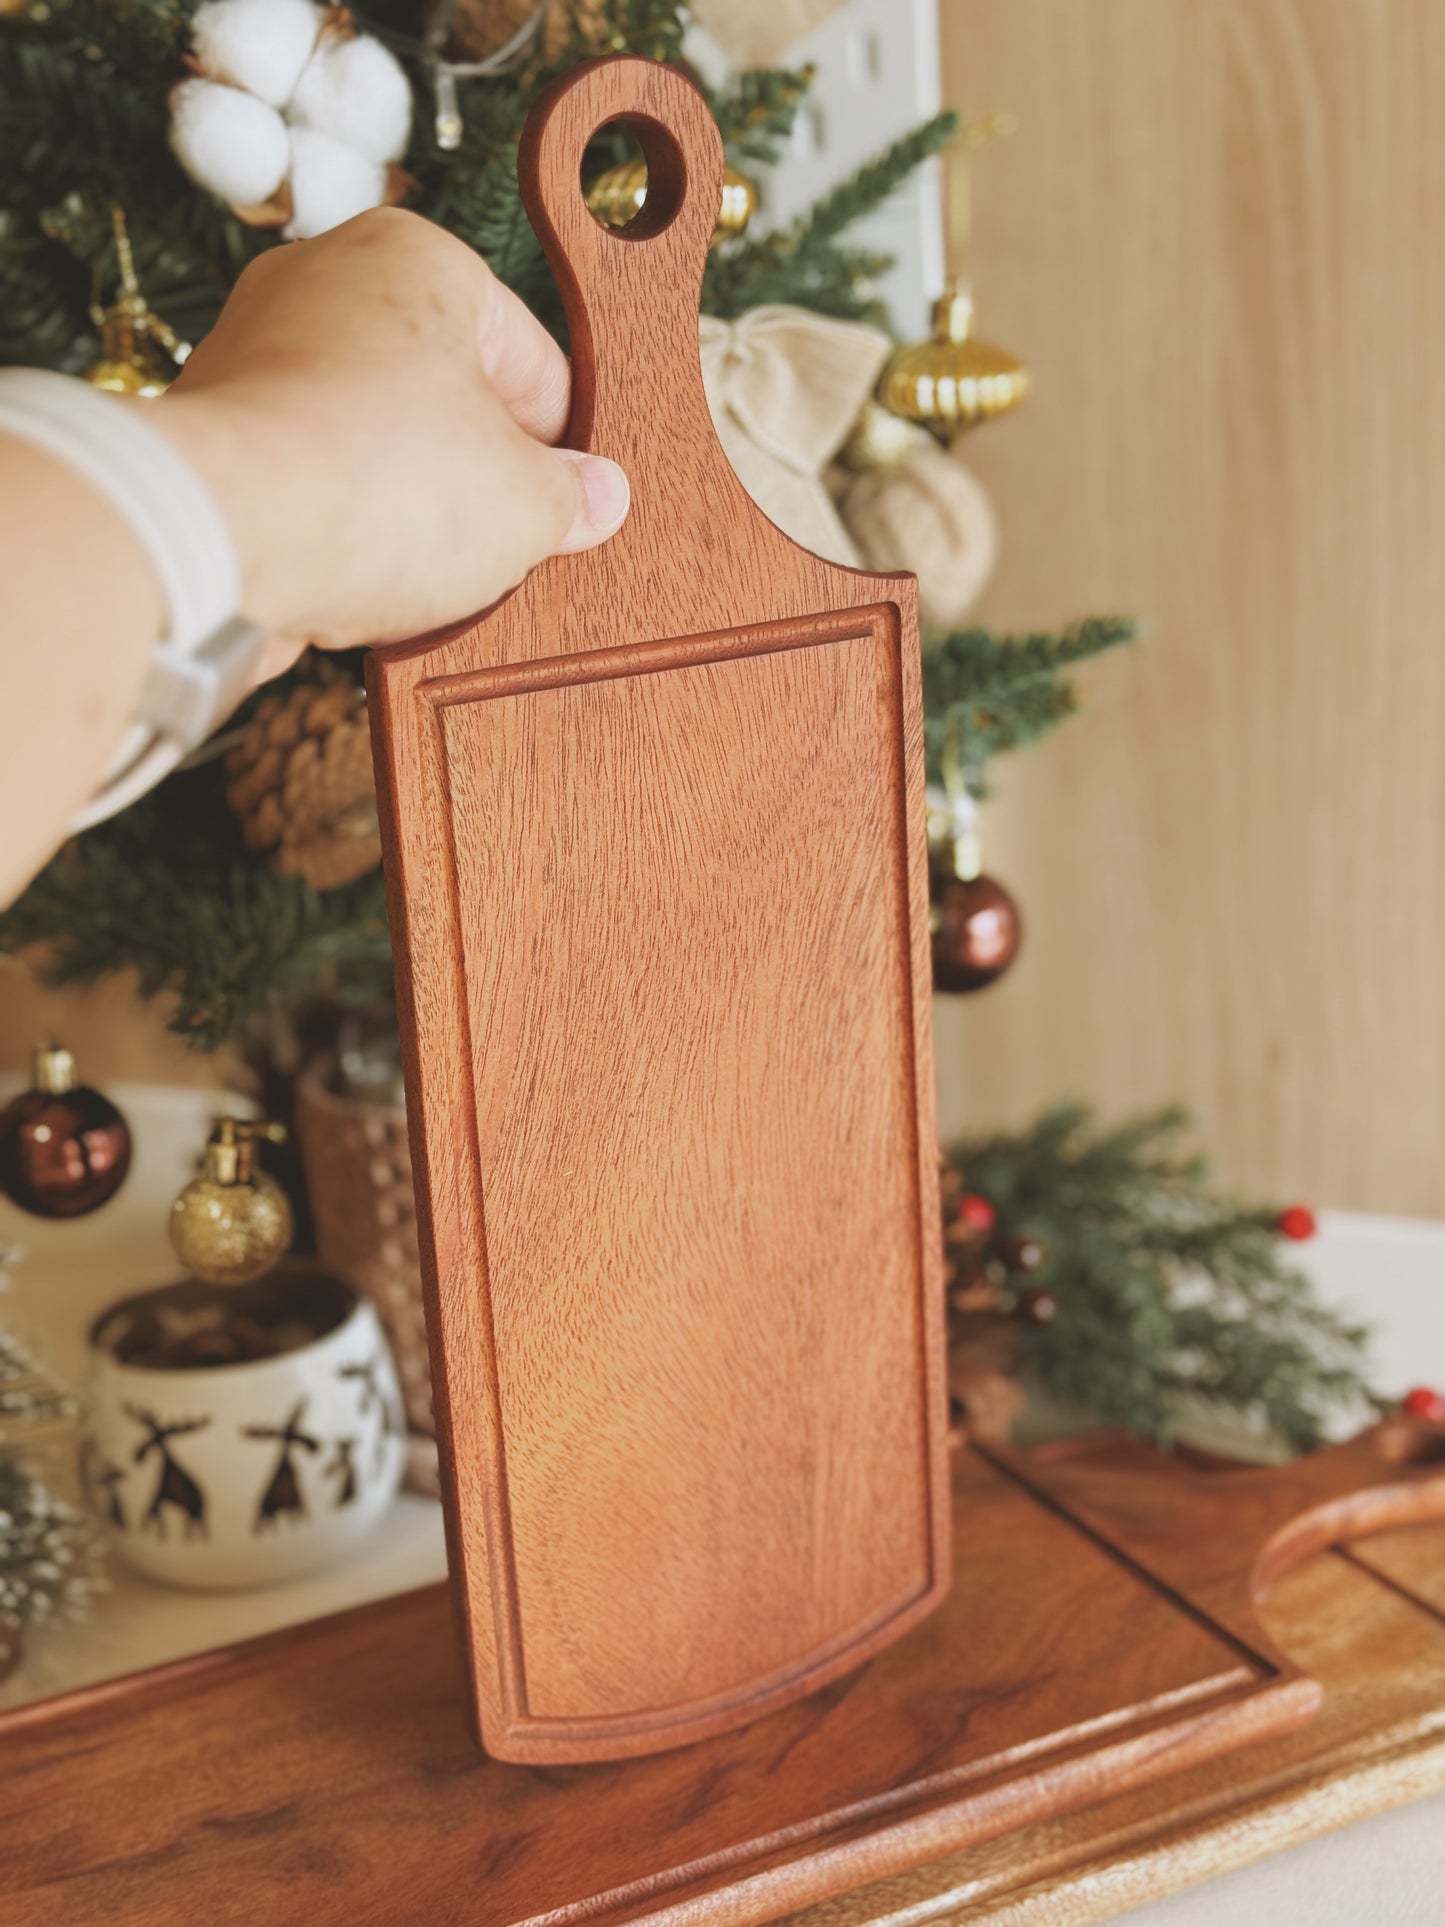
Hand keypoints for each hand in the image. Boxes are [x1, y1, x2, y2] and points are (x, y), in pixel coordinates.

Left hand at [150, 207, 628, 676]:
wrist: (221, 537)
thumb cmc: (377, 485)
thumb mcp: (525, 504)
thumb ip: (571, 498)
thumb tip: (595, 498)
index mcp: (418, 259)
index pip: (532, 358)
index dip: (564, 445)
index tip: (574, 503)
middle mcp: (325, 282)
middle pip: (447, 395)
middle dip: (481, 475)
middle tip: (510, 544)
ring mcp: (257, 355)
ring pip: (374, 441)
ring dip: (411, 509)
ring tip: (431, 572)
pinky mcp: (216, 432)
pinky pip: (309, 481)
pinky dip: (341, 527)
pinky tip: (361, 579)